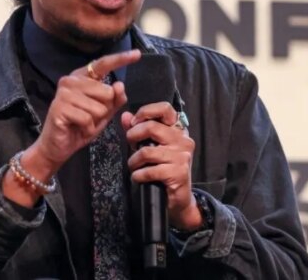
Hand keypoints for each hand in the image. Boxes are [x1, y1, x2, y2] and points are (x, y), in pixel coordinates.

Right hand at [2, 49, 141, 207]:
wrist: (57, 147)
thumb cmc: (80, 127)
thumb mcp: (103, 113)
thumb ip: (114, 100)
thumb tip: (119, 85)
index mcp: (81, 78)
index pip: (103, 64)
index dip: (120, 59)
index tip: (137, 54)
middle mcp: (70, 81)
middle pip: (106, 92)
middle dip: (104, 110)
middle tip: (89, 117)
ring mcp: (63, 93)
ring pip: (98, 107)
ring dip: (95, 121)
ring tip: (82, 123)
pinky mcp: (59, 108)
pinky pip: (88, 119)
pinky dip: (88, 128)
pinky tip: (78, 129)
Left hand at [122, 102, 202, 230]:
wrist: (178, 198)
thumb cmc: (164, 169)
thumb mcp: (151, 146)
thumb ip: (138, 129)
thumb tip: (124, 116)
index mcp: (178, 129)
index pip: (165, 109)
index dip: (145, 112)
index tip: (133, 122)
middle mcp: (183, 139)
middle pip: (151, 127)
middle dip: (133, 136)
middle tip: (130, 146)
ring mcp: (182, 156)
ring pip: (147, 151)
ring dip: (133, 161)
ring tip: (134, 166)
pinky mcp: (178, 173)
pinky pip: (149, 170)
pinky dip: (138, 175)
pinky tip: (138, 178)